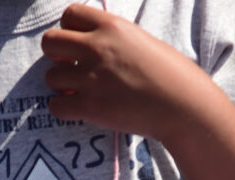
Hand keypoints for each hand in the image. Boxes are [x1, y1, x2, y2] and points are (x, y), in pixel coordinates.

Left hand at [42, 4, 206, 141]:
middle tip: (72, 67)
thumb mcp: (143, 41)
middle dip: (57, 55)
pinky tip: (80, 109)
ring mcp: (91, 78)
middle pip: (49, 42)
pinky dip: (63, 109)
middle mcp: (97, 48)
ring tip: (80, 91)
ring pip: (51, 77)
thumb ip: (114, 40)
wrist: (185, 107)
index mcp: (112, 27)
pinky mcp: (90, 107)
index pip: (70, 15)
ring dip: (62, 85)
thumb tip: (92, 47)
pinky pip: (55, 106)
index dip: (70, 31)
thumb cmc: (173, 75)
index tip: (79, 45)